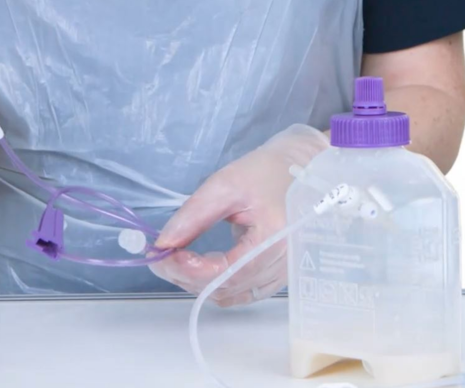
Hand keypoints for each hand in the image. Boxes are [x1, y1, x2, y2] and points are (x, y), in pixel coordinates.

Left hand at [150, 125, 328, 306]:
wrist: (303, 168)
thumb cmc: (267, 171)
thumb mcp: (225, 185)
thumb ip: (193, 216)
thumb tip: (163, 243)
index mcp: (274, 238)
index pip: (223, 272)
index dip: (186, 269)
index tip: (161, 254)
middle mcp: (284, 263)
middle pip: (224, 288)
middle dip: (185, 276)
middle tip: (161, 255)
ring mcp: (284, 273)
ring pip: (232, 294)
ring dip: (199, 283)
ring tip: (177, 259)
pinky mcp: (280, 274)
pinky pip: (243, 291)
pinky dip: (217, 284)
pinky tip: (201, 267)